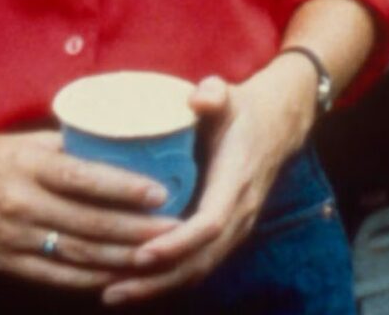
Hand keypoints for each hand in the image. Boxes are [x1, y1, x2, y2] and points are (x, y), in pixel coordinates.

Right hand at [0, 129, 178, 290]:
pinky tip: (117, 276)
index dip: (124, 187)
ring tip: (158, 254)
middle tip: (176, 229)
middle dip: (136, 229)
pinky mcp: (5, 264)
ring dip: (121, 257)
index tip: (161, 191)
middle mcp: (21, 204)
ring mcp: (13, 239)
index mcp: (26, 167)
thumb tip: (116, 141)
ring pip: (77, 253)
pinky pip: (55, 276)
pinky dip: (89, 279)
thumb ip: (66, 147)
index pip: (83, 178)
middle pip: (88, 222)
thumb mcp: (21, 142)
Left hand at [103, 62, 318, 304]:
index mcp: (237, 180)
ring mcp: (236, 227)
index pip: (210, 223)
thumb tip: (198, 99)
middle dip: (157, 279)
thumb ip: (215, 93)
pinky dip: (166, 281)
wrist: (278, 125)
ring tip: (111, 295)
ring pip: (199, 269)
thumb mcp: (230, 95)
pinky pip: (199, 265)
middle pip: (201, 260)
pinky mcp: (226, 234)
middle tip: (110, 289)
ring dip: (157, 287)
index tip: (142, 253)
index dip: (177, 243)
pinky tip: (132, 285)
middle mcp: (240, 211)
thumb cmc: (242, 111)